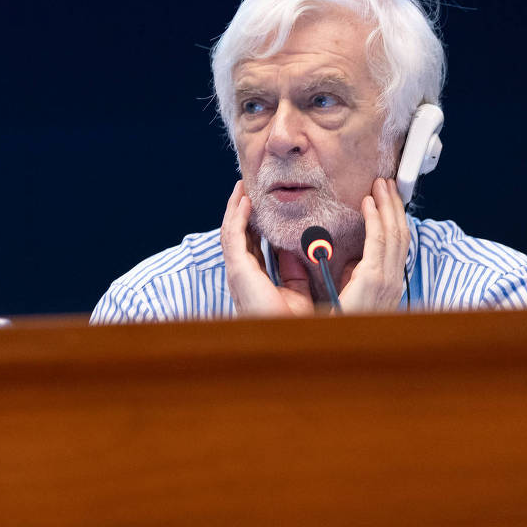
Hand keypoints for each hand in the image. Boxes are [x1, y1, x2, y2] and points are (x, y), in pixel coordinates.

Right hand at [220, 180, 314, 316]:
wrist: (287, 337)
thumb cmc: (291, 323)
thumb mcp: (296, 291)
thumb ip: (293, 271)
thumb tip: (291, 250)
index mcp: (251, 278)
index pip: (247, 244)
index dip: (250, 224)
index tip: (256, 207)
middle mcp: (239, 273)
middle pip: (235, 234)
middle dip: (238, 212)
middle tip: (245, 190)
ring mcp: (236, 271)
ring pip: (230, 232)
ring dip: (235, 208)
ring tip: (241, 189)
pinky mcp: (238, 269)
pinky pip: (234, 236)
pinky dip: (237, 216)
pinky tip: (244, 202)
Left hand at [337, 177, 409, 312]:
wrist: (337, 349)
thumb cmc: (339, 325)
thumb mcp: (347, 296)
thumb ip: (350, 275)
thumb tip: (343, 256)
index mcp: (388, 285)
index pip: (397, 245)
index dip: (393, 219)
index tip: (386, 200)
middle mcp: (393, 282)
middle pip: (400, 234)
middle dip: (394, 206)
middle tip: (387, 184)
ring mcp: (387, 280)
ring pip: (394, 233)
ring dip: (388, 206)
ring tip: (382, 185)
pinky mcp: (375, 279)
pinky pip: (379, 241)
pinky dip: (376, 218)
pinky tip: (369, 203)